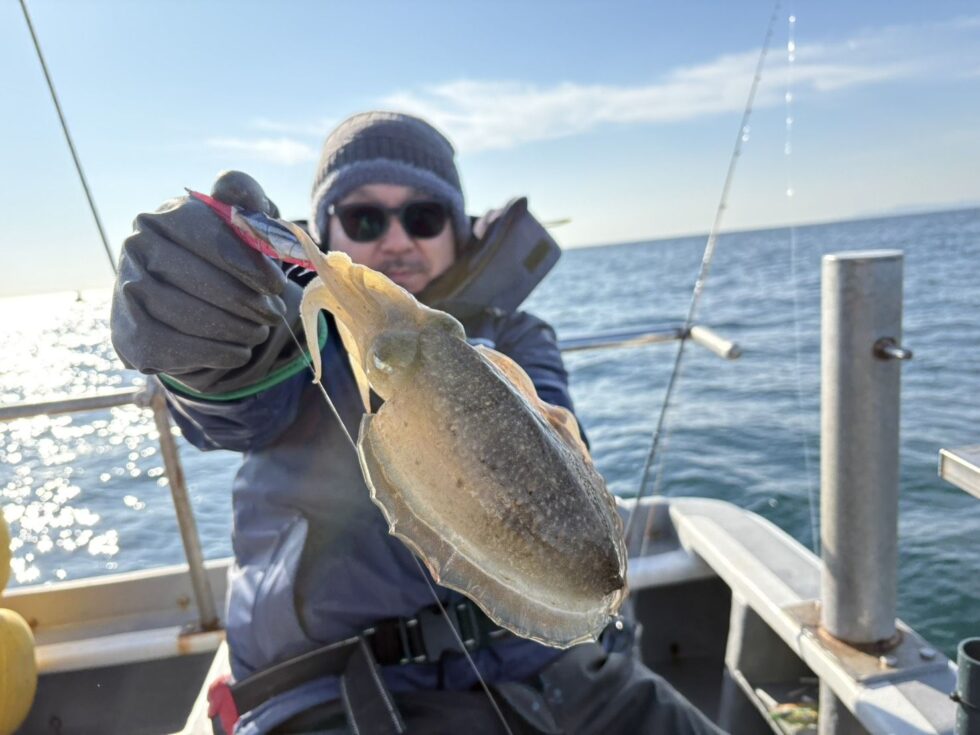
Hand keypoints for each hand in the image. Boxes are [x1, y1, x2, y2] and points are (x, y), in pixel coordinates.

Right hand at [111, 171, 302, 393]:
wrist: (195, 309)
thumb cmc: (228, 262)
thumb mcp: (245, 229)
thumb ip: (247, 202)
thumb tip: (236, 188)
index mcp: (166, 216)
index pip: (207, 237)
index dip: (247, 264)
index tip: (277, 286)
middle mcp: (136, 247)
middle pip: (193, 277)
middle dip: (243, 301)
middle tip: (274, 315)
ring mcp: (126, 289)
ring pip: (182, 314)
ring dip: (232, 328)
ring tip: (259, 332)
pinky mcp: (128, 333)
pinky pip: (172, 347)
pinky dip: (214, 352)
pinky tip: (239, 351)